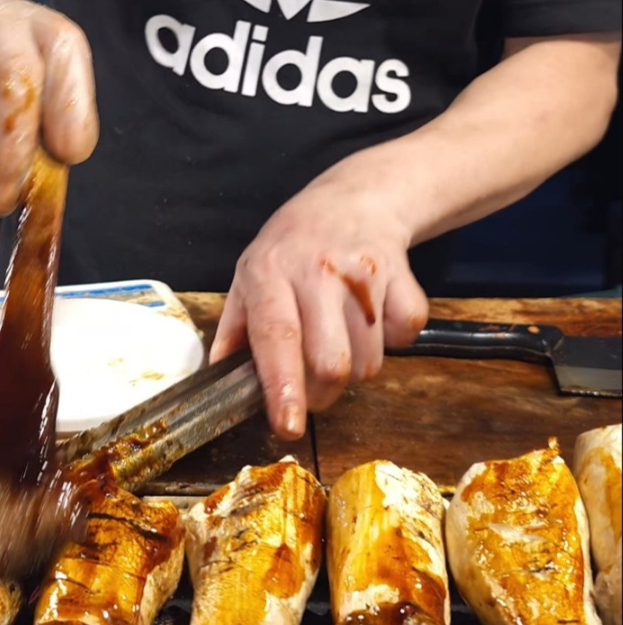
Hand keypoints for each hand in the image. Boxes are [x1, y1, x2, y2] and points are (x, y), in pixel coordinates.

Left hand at [209, 174, 428, 439]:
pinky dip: (393, 341)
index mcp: (271, 272)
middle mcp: (318, 271)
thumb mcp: (249, 272)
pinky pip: (406, 335)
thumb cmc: (294, 244)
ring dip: (356, 368)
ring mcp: (364, 273)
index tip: (287, 425)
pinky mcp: (404, 275)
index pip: (277, 336)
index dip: (283, 386)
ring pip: (370, 361)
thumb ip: (234, 329)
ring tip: (341, 339)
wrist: (357, 200)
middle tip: (313, 385)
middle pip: (331, 362)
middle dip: (323, 393)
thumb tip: (218, 380)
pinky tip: (373, 317)